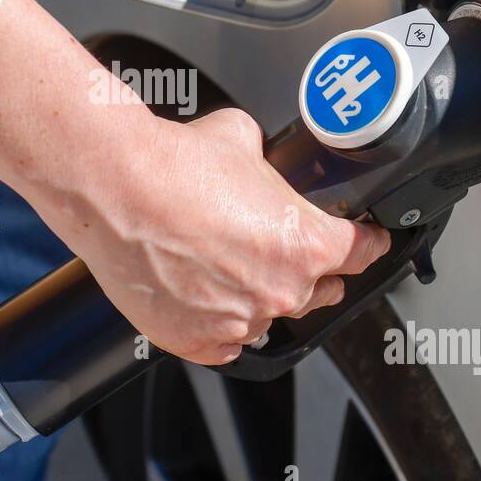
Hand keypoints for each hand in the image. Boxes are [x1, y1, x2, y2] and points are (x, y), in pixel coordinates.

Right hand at [58, 108, 390, 364]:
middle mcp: (279, 291)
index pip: (362, 252)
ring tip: (220, 261)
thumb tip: (262, 164)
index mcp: (306, 245)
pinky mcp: (194, 341)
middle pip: (319, 291)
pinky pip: (224, 341)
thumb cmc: (174, 164)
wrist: (115, 189)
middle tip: (276, 244)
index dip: (366, 242)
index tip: (364, 241)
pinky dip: (217, 322)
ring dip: (256, 295)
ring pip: (267, 316)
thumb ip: (268, 165)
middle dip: (308, 269)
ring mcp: (237, 323)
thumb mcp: (243, 139)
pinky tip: (199, 290)